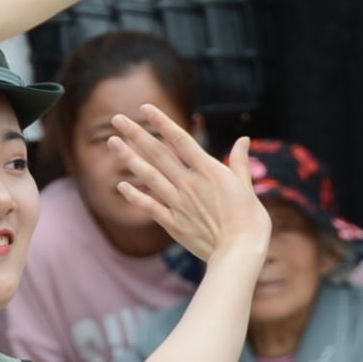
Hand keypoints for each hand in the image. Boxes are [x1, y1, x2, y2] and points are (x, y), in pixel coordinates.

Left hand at [105, 110, 267, 266]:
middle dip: (136, 134)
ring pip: (149, 176)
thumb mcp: (247, 187)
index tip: (145, 108)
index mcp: (209, 171)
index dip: (161, 122)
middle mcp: (189, 183)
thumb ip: (240, 162)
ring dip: (129, 158)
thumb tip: (244, 138)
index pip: (180, 140)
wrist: (239, 253)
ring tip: (112, 142)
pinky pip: (150, 206)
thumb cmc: (250, 220)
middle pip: (158, 153)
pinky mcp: (173, 223)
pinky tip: (121, 185)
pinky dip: (135, 196)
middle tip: (117, 118)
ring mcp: (179, 203)